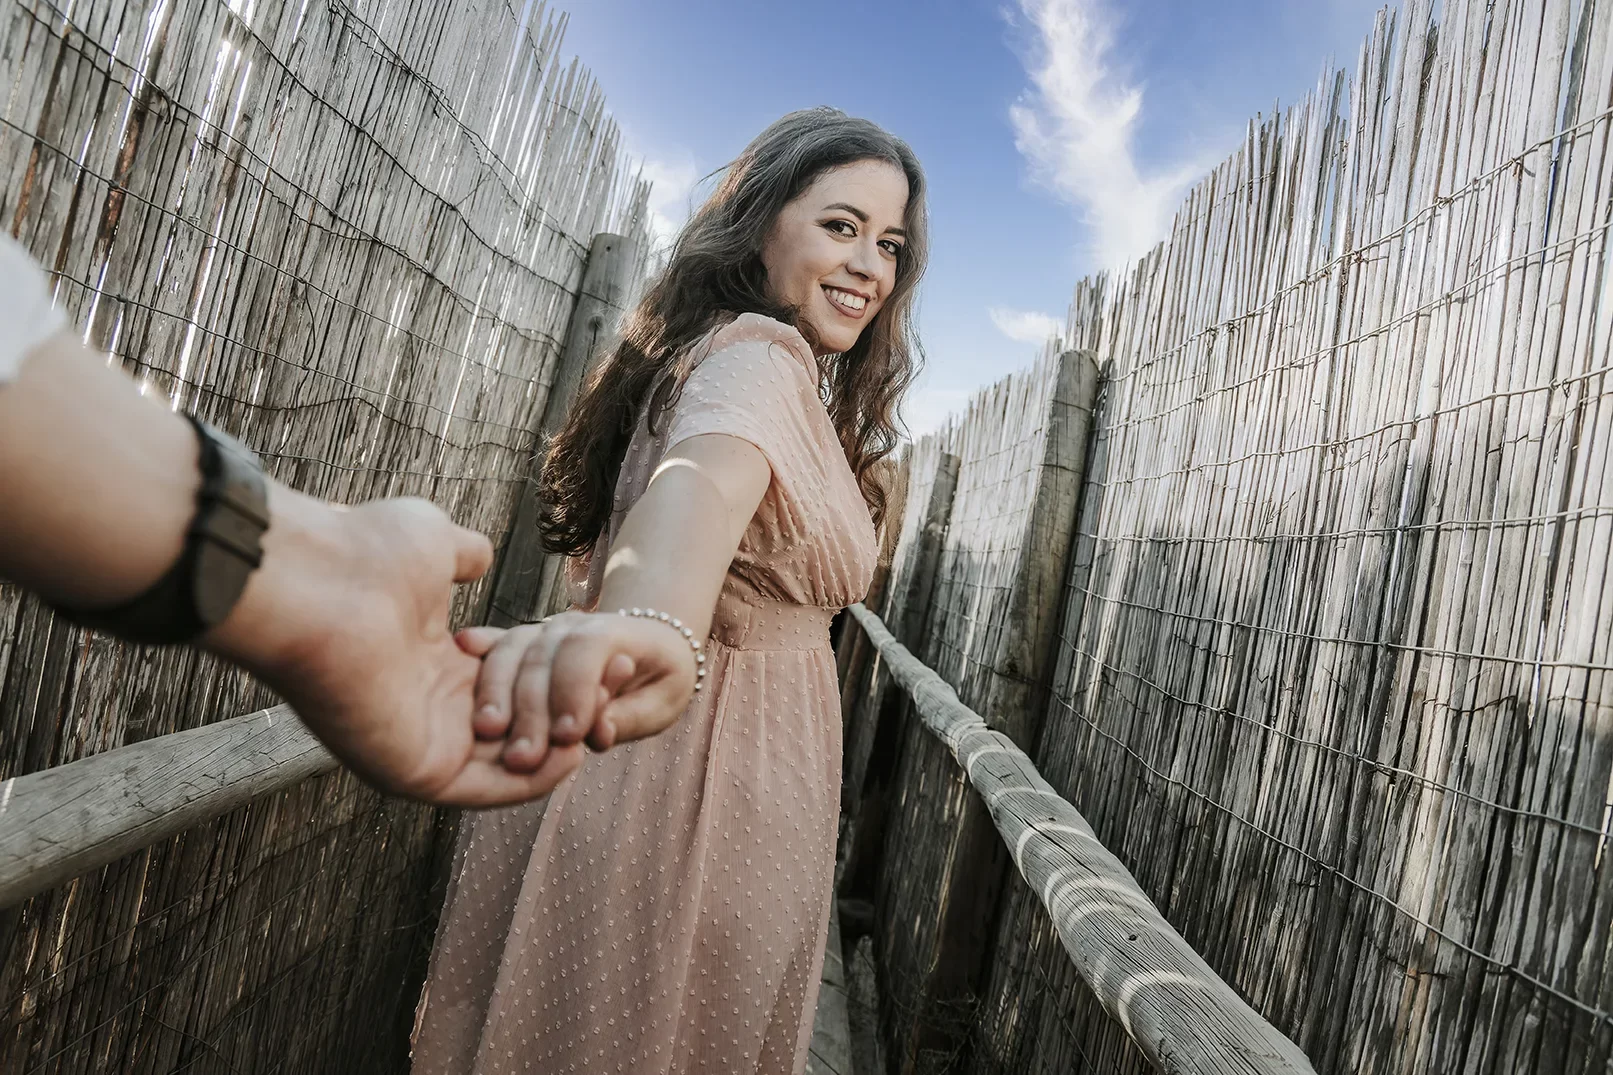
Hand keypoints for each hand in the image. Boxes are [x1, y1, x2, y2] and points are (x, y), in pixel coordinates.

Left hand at [205, 488, 585, 805]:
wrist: (313, 583)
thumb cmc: (363, 556)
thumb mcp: (434, 545)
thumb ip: (464, 556)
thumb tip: (478, 554)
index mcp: (427, 664)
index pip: (507, 686)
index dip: (556, 675)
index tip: (605, 658)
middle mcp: (423, 710)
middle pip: (514, 725)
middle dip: (569, 712)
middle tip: (616, 689)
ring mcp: (418, 745)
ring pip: (507, 762)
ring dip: (561, 747)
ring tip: (603, 719)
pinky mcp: (414, 774)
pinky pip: (487, 789)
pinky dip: (535, 780)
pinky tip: (574, 755)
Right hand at [458, 609, 700, 771]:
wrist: (652, 646)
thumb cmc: (660, 680)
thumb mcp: (663, 702)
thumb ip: (629, 718)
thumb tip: (596, 735)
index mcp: (618, 633)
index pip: (589, 651)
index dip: (577, 690)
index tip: (568, 735)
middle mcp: (575, 625)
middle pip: (543, 655)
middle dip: (532, 708)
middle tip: (522, 757)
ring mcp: (545, 630)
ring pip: (513, 649)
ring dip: (498, 690)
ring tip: (488, 729)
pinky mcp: (524, 643)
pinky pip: (498, 644)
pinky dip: (481, 648)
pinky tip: (463, 647)